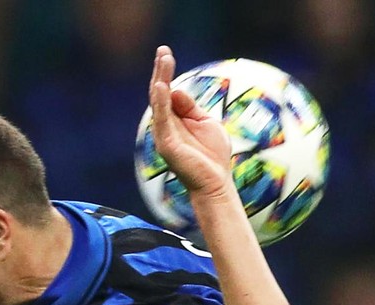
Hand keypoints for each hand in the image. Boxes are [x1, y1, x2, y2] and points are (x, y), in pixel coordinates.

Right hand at [149, 45, 233, 200]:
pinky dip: (161, 102)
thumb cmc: (213, 156)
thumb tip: (176, 89)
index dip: (166, 72)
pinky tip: (162, 86)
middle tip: (163, 50)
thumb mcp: (206, 122)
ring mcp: (164, 134)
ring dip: (160, 79)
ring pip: (159, 102)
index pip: (167, 91)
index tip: (166, 53)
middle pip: (159, 92)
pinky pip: (162, 119)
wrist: (216, 184)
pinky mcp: (167, 144)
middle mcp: (165, 125)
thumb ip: (191, 107)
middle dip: (161, 70)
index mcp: (174, 119)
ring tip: (163, 60)